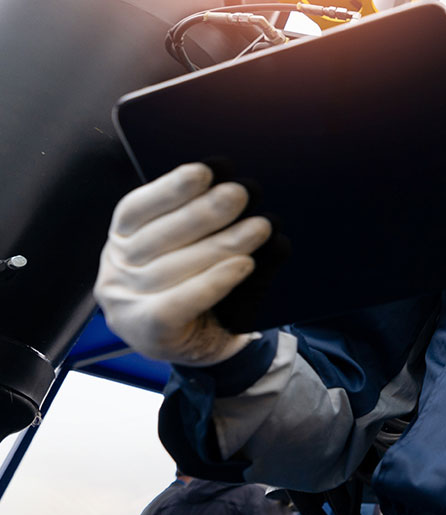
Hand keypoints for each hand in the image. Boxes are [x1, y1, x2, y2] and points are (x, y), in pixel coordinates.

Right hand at [93, 163, 271, 365]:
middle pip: (158, 237)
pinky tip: (243, 265)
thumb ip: (203, 222)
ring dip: (222, 244)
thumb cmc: (201, 285)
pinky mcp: (149, 335)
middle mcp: (116, 273)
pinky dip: (214, 282)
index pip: (135, 209)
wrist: (204, 343)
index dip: (170, 189)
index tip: (205, 171)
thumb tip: (238, 189)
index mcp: (121, 241)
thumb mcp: (194, 246)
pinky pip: (179, 305)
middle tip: (241, 193)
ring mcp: (127, 306)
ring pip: (174, 269)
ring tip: (260, 228)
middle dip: (204, 212)